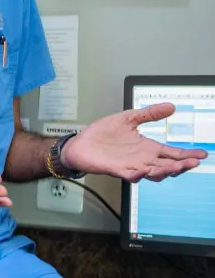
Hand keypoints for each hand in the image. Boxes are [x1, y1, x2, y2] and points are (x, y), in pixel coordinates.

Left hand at [62, 102, 208, 182]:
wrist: (80, 143)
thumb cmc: (102, 133)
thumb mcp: (127, 118)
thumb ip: (148, 114)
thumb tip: (170, 106)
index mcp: (147, 147)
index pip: (172, 153)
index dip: (187, 154)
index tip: (202, 154)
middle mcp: (142, 159)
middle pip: (167, 165)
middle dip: (181, 165)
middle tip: (192, 162)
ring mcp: (131, 166)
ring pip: (153, 173)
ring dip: (164, 171)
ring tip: (174, 167)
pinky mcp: (117, 170)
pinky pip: (130, 176)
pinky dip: (137, 175)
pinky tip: (143, 171)